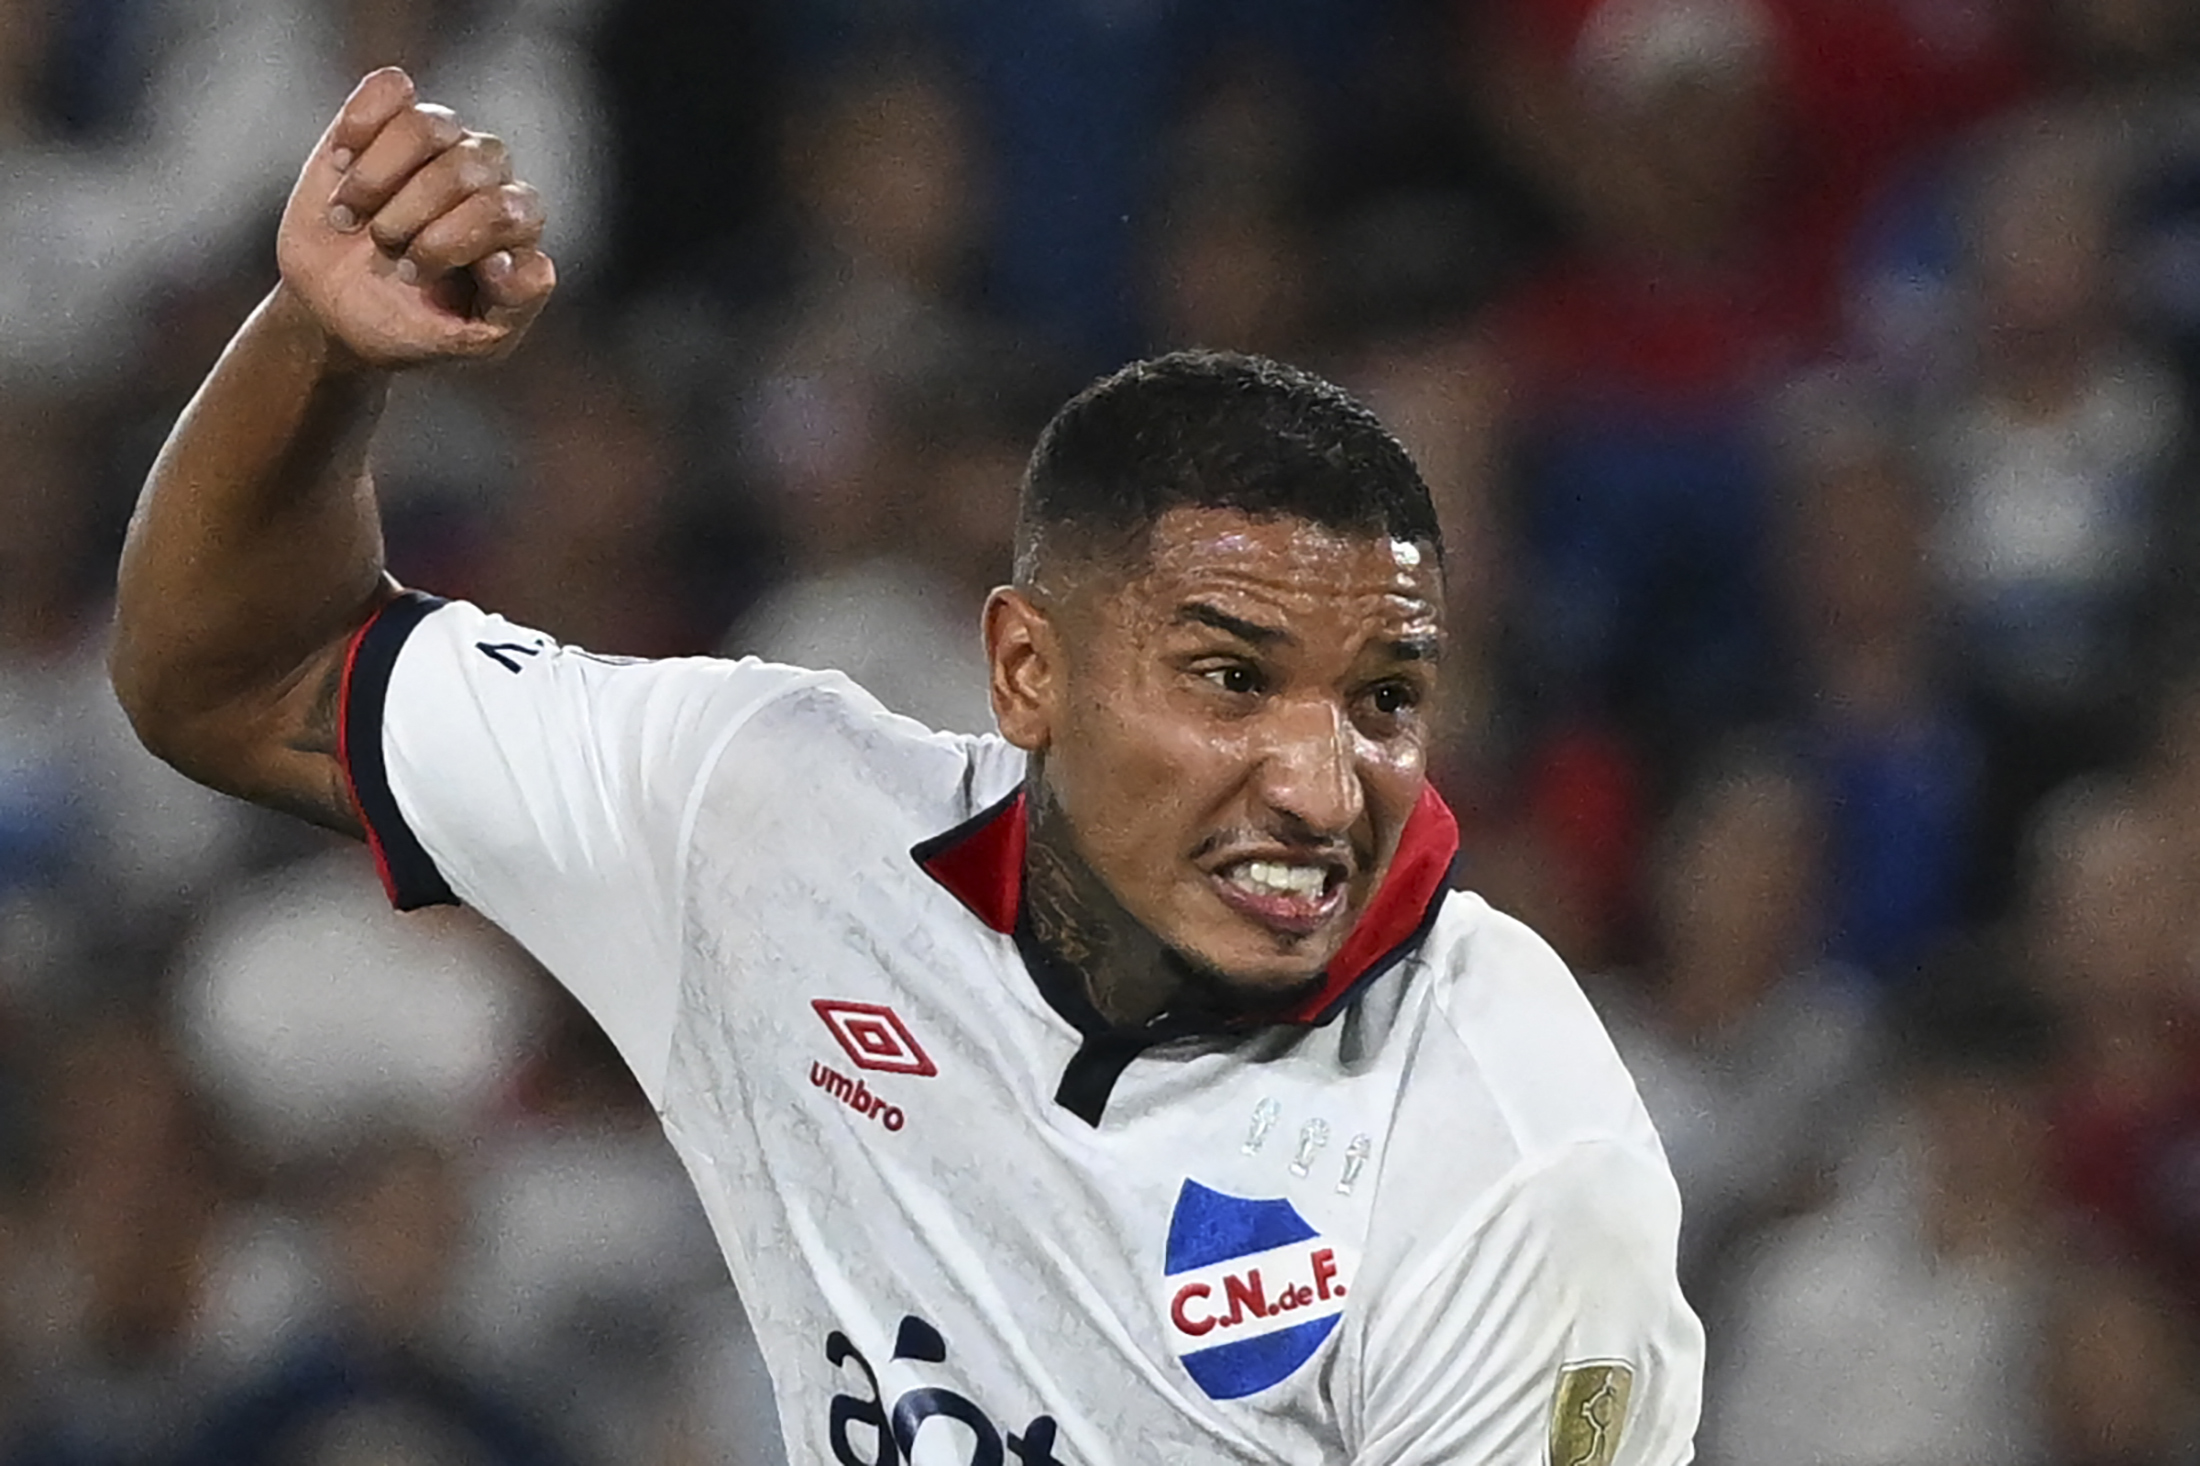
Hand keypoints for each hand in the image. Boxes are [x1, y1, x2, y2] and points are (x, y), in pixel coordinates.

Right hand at [275, 68, 555, 368]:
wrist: (333, 310)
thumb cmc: (408, 325)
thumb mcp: (466, 342)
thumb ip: (509, 308)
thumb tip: (508, 260)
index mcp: (516, 227)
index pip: (508, 209)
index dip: (456, 241)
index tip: (416, 276)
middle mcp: (488, 177)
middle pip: (465, 170)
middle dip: (411, 220)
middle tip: (385, 254)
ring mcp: (441, 143)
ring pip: (428, 127)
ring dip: (376, 180)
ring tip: (352, 218)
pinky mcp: (389, 117)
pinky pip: (390, 88)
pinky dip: (359, 125)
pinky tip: (341, 162)